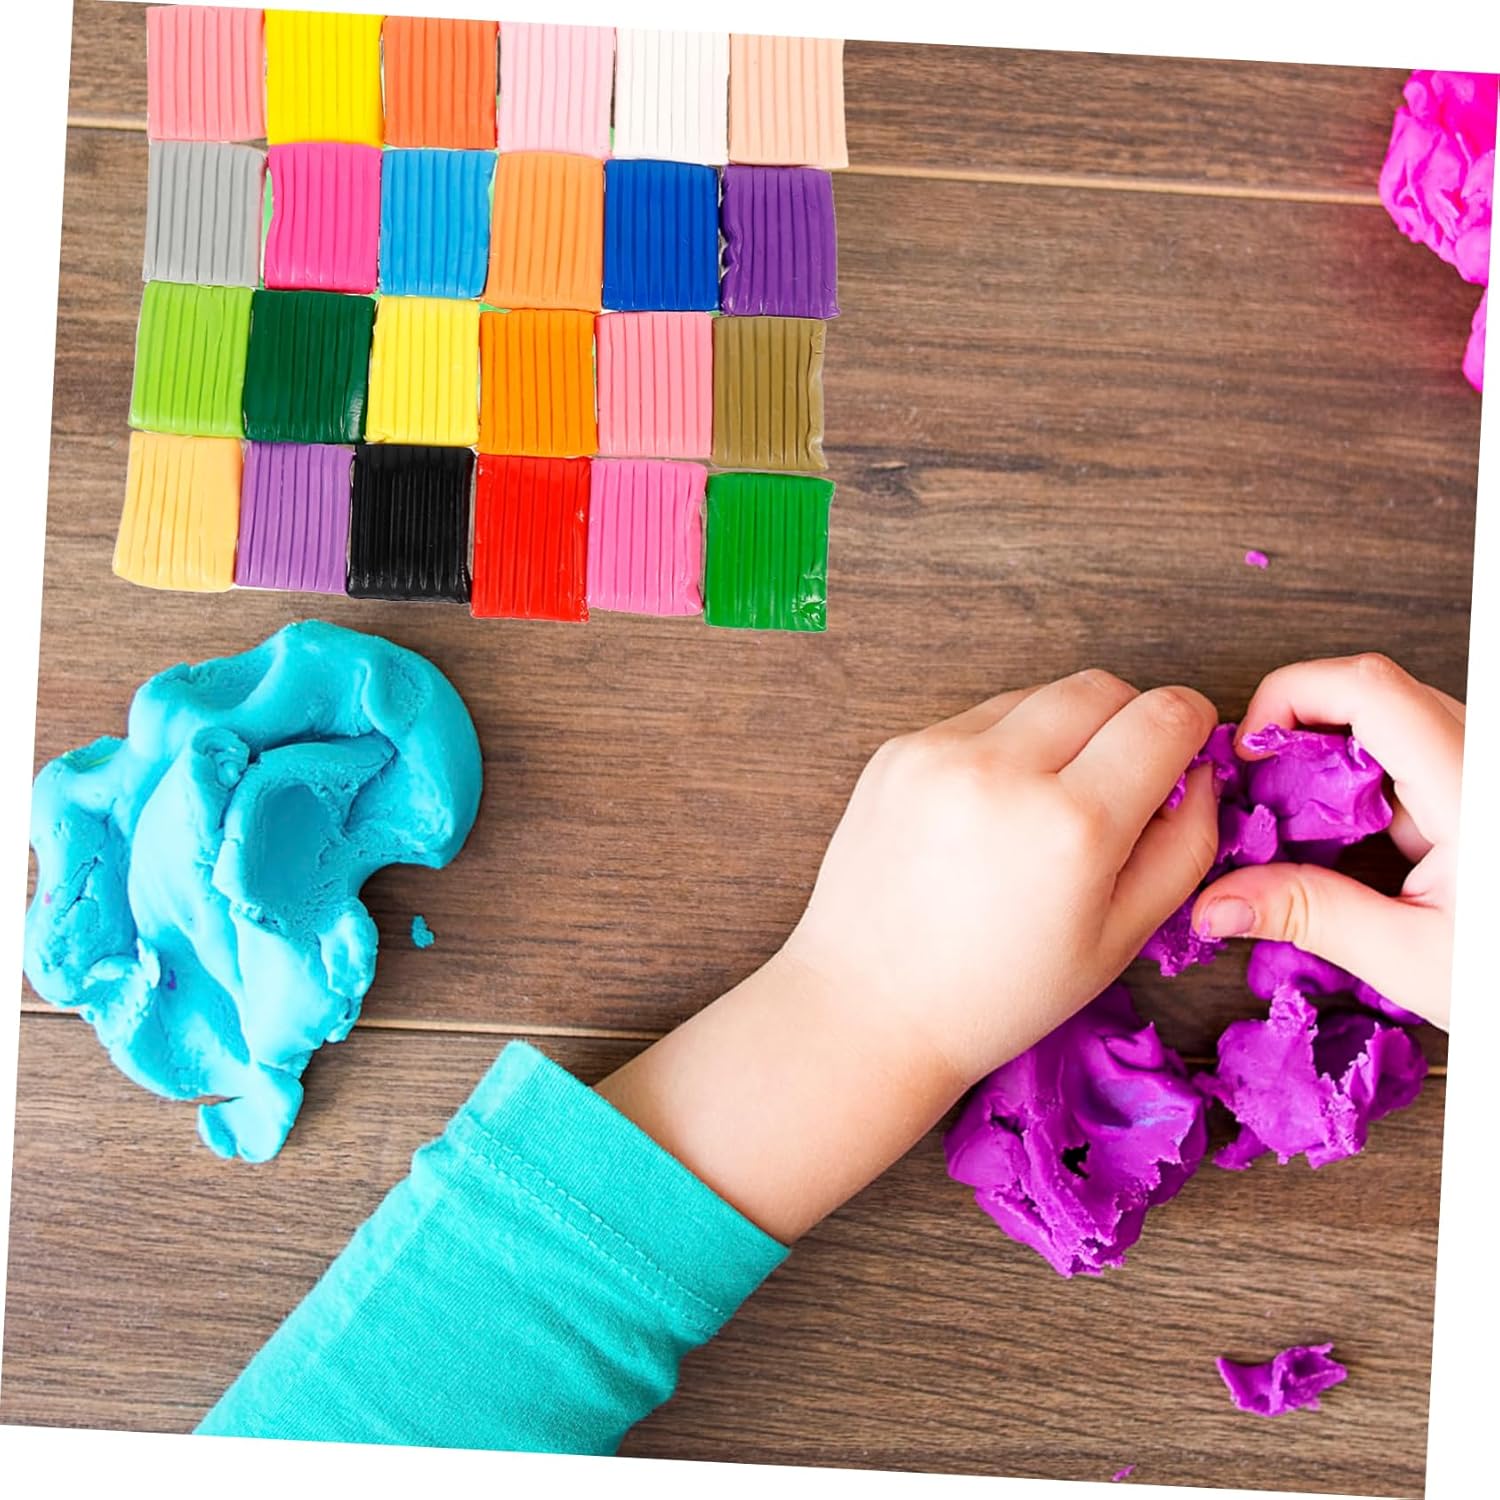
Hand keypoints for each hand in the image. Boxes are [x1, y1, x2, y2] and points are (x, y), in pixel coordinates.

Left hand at [781, 669, 1220, 1088]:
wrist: (869, 1007)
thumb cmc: (1001, 994)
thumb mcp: (1122, 939)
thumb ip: (1185, 845)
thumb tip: (1201, 770)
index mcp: (1073, 825)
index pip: (1165, 715)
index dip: (1190, 731)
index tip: (1181, 761)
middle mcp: (1002, 771)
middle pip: (1102, 687)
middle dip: (1129, 723)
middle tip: (1117, 788)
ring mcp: (938, 753)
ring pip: (1037, 695)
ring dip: (1061, 733)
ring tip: (1042, 812)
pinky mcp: (896, 752)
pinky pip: (978, 719)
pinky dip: (1000, 750)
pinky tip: (987, 817)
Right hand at [1191, 653, 1461, 1027]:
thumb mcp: (1412, 958)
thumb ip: (1307, 915)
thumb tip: (1215, 900)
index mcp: (1469, 789)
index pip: (1369, 687)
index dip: (1290, 697)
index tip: (1248, 752)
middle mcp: (1478, 766)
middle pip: (1372, 697)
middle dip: (1297, 737)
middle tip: (1256, 799)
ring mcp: (1479, 779)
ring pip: (1388, 731)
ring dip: (1325, 769)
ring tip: (1289, 834)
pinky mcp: (1476, 800)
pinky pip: (1406, 767)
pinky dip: (1356, 797)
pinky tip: (1332, 849)